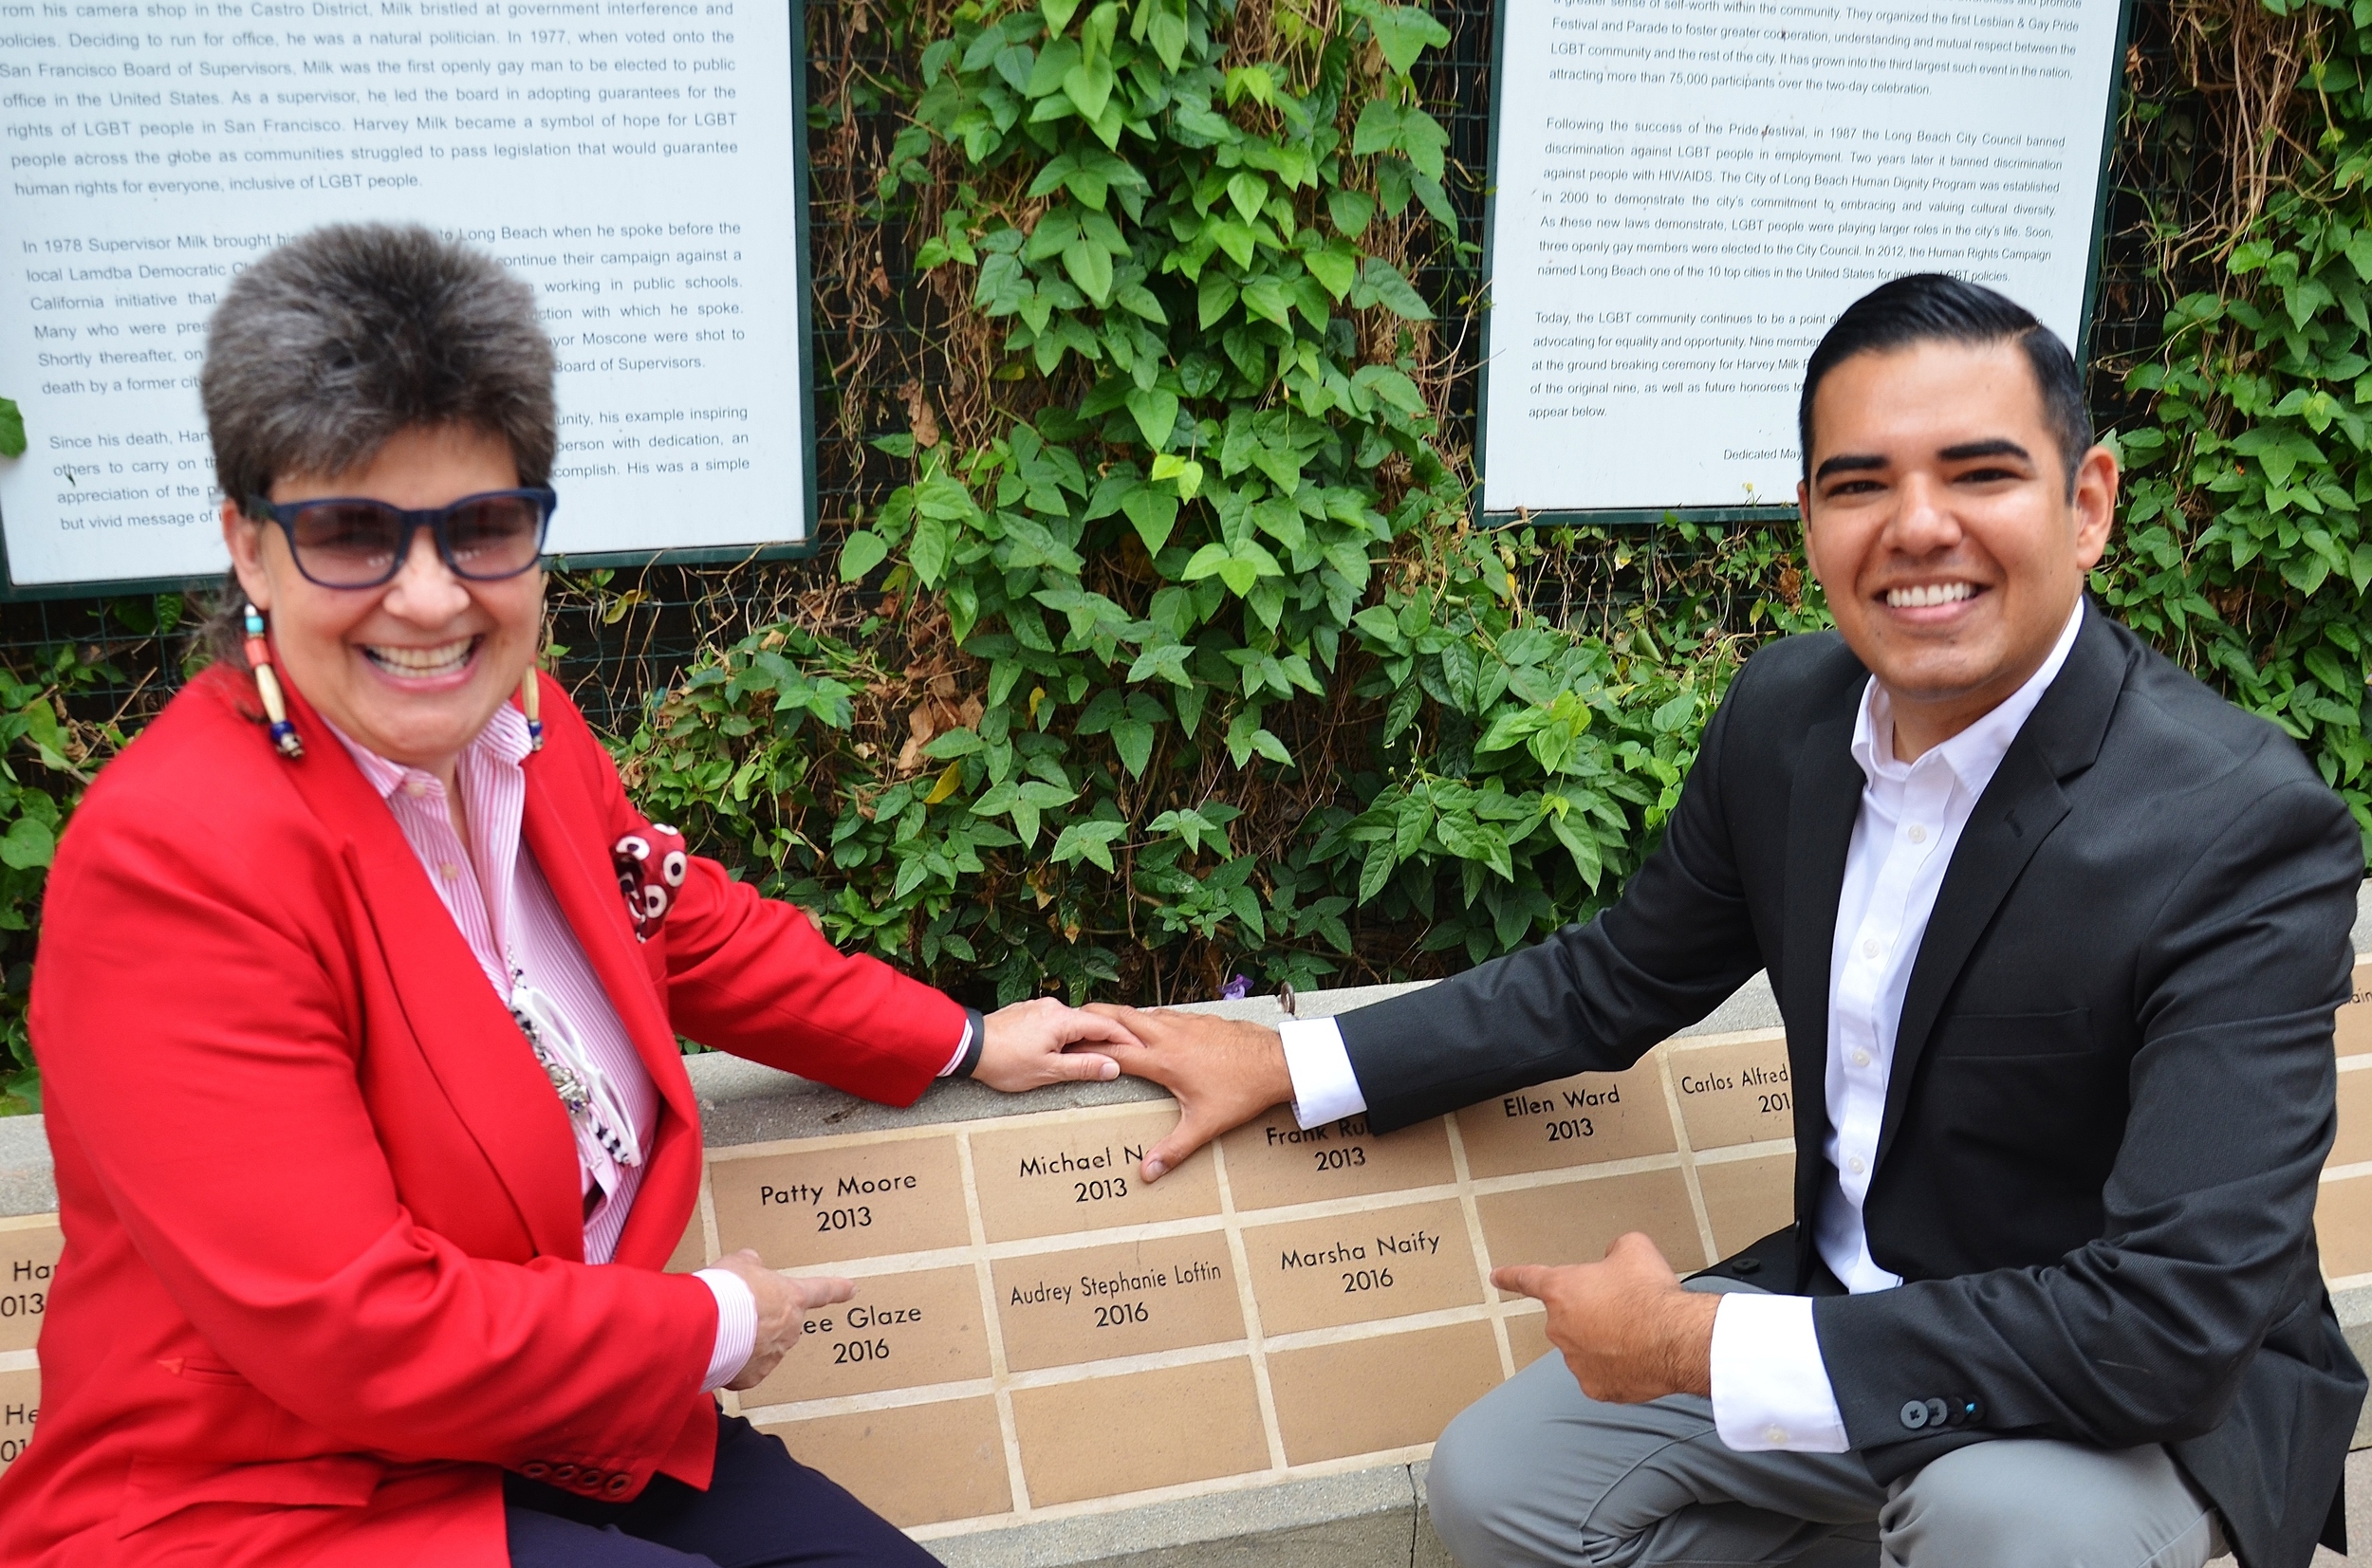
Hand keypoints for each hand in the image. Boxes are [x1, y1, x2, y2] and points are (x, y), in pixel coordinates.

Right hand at [709, 1249, 853, 1392]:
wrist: (707, 1325)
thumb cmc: (727, 1291)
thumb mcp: (739, 1264)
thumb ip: (751, 1264)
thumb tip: (751, 1263)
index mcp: (792, 1298)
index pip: (822, 1291)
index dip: (837, 1289)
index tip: (852, 1289)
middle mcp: (789, 1329)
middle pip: (783, 1322)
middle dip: (763, 1318)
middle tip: (737, 1311)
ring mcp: (773, 1356)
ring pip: (763, 1346)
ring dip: (747, 1340)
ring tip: (722, 1330)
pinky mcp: (752, 1376)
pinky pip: (745, 1368)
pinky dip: (733, 1361)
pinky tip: (719, 1349)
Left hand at [974, 998, 1135, 1091]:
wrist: (966, 1046)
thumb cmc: (1005, 1061)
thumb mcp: (1048, 1071)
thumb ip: (1084, 1068)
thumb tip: (1114, 1067)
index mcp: (1063, 1020)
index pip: (1105, 1026)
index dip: (1126, 1038)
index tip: (1141, 1049)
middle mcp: (1053, 1007)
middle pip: (1089, 1022)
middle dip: (1107, 1038)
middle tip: (1123, 1053)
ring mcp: (1038, 1008)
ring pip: (1071, 1023)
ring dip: (1084, 1038)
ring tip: (1093, 1057)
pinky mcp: (1025, 1013)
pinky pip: (1054, 1022)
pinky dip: (1066, 1035)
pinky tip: (1062, 1049)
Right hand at [1080, 1005, 1293, 1181]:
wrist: (1277, 1062)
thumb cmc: (1242, 1092)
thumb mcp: (1205, 1125)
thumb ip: (1174, 1149)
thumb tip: (1148, 1172)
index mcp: (1163, 1060)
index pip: (1113, 1051)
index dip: (1086, 1048)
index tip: (1065, 1045)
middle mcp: (1169, 1035)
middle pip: (1121, 1018)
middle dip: (1094, 1015)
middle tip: (1073, 1014)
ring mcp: (1186, 1023)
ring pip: (1144, 1012)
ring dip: (1122, 1015)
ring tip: (1104, 1019)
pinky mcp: (1202, 1019)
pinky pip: (1166, 1013)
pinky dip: (1149, 1016)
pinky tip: (1151, 1024)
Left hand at [1492, 1233, 1718, 1403]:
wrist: (1677, 1340)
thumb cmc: (1652, 1296)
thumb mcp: (1634, 1249)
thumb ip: (1614, 1251)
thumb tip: (1615, 1260)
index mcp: (1561, 1290)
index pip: (1527, 1279)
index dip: (1511, 1277)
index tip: (1496, 1278)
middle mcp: (1560, 1327)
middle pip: (1568, 1316)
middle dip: (1591, 1312)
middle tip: (1625, 1308)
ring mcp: (1575, 1361)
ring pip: (1586, 1347)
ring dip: (1605, 1341)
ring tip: (1638, 1334)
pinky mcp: (1596, 1388)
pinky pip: (1602, 1375)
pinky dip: (1617, 1368)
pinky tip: (1638, 1358)